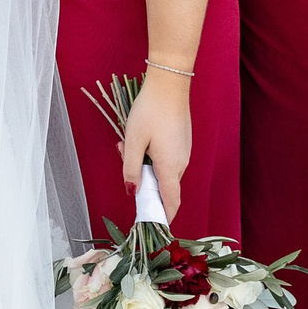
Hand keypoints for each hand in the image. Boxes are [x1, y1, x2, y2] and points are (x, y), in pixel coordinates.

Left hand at [120, 73, 192, 216]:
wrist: (169, 84)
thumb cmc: (150, 112)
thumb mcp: (133, 141)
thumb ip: (131, 169)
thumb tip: (132, 191)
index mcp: (170, 167)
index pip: (171, 202)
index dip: (163, 216)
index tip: (152, 224)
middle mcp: (181, 163)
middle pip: (162, 185)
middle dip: (142, 179)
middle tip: (123, 155)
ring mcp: (184, 152)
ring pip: (163, 169)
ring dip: (144, 163)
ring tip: (127, 142)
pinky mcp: (182, 141)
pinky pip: (167, 157)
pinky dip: (152, 154)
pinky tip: (140, 136)